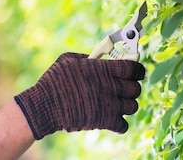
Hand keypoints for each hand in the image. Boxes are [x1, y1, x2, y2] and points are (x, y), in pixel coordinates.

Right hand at [14, 52, 145, 139]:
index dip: (138, 69)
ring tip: (119, 103)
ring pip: (133, 106)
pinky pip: (124, 125)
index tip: (137, 71)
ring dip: (127, 104)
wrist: (44, 106)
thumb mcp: (68, 60)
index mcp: (103, 69)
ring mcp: (109, 105)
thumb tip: (97, 58)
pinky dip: (120, 124)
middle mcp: (109, 86)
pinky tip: (112, 118)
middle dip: (133, 87)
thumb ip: (86, 57)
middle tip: (126, 87)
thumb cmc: (53, 81)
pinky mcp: (104, 121)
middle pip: (136, 88)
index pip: (133, 68)